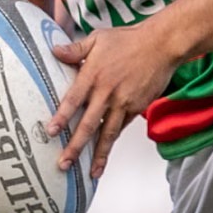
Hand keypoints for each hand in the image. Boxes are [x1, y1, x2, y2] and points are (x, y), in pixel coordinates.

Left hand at [50, 21, 180, 178]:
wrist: (162, 45)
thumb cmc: (129, 40)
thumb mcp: (98, 39)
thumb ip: (75, 49)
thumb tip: (54, 51)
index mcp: (93, 75)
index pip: (72, 100)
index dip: (62, 117)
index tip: (51, 132)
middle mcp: (107, 93)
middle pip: (88, 125)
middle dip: (75, 147)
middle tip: (64, 164)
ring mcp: (123, 103)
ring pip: (108, 134)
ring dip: (98, 155)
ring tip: (91, 173)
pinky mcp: (137, 108)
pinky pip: (122, 127)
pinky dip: (113, 142)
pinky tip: (106, 155)